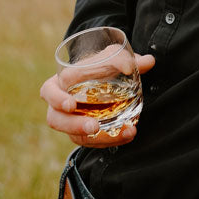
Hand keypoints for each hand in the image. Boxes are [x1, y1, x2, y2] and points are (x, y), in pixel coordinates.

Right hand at [40, 52, 155, 148]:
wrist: (102, 78)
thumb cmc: (100, 64)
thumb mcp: (111, 56)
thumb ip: (126, 58)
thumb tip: (149, 61)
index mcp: (59, 83)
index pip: (50, 91)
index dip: (57, 99)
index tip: (72, 105)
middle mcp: (60, 105)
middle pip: (56, 119)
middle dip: (73, 125)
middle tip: (93, 126)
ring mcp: (70, 122)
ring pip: (74, 136)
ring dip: (95, 138)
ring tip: (119, 134)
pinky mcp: (83, 133)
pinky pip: (90, 142)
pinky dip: (108, 140)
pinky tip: (127, 135)